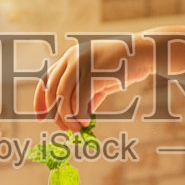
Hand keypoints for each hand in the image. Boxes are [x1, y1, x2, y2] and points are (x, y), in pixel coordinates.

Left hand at [34, 35, 151, 131]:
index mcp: (70, 57)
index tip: (40, 118)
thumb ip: (86, 96)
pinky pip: (79, 99)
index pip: (46, 80)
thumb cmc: (123, 67)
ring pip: (64, 96)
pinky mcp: (94, 72)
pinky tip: (87, 123)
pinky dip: (80, 115)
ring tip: (77, 130)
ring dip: (68, 118)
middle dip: (56, 114)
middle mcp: (72, 58)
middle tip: (65, 130)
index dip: (40, 100)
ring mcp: (82, 63)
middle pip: (52, 90)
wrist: (144, 54)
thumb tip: (77, 117)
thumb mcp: (99, 82)